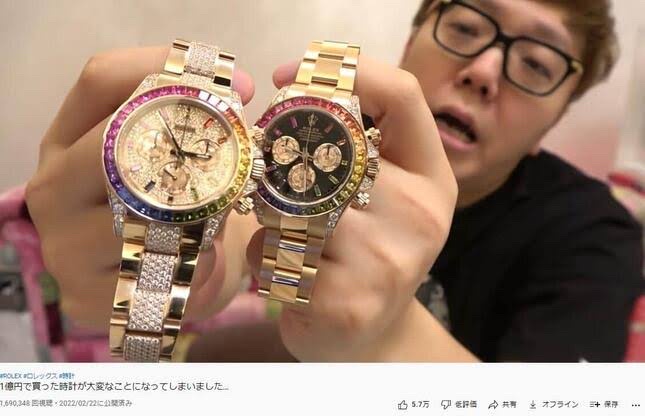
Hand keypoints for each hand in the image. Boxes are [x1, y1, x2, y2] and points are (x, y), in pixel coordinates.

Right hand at [25, 45, 256, 330]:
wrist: (170, 280)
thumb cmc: (174, 207)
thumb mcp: (172, 155)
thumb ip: (194, 113)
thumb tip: (243, 87)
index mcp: (66, 138)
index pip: (103, 78)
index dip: (172, 70)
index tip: (241, 88)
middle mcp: (51, 187)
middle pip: (119, 143)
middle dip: (193, 148)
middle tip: (245, 157)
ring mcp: (62, 246)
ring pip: (144, 212)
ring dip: (202, 213)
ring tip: (222, 217)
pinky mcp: (88, 298)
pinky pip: (161, 270)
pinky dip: (199, 264)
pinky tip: (205, 262)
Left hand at [247, 56, 457, 360]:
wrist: (371, 337)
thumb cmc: (370, 253)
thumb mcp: (386, 195)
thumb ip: (359, 145)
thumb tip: (292, 85)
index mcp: (433, 177)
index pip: (402, 95)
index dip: (344, 72)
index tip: (288, 76)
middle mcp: (421, 214)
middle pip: (330, 149)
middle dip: (286, 163)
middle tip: (275, 182)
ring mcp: (388, 262)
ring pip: (292, 205)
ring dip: (273, 221)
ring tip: (290, 243)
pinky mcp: (346, 303)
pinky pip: (276, 256)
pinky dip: (266, 262)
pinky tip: (288, 277)